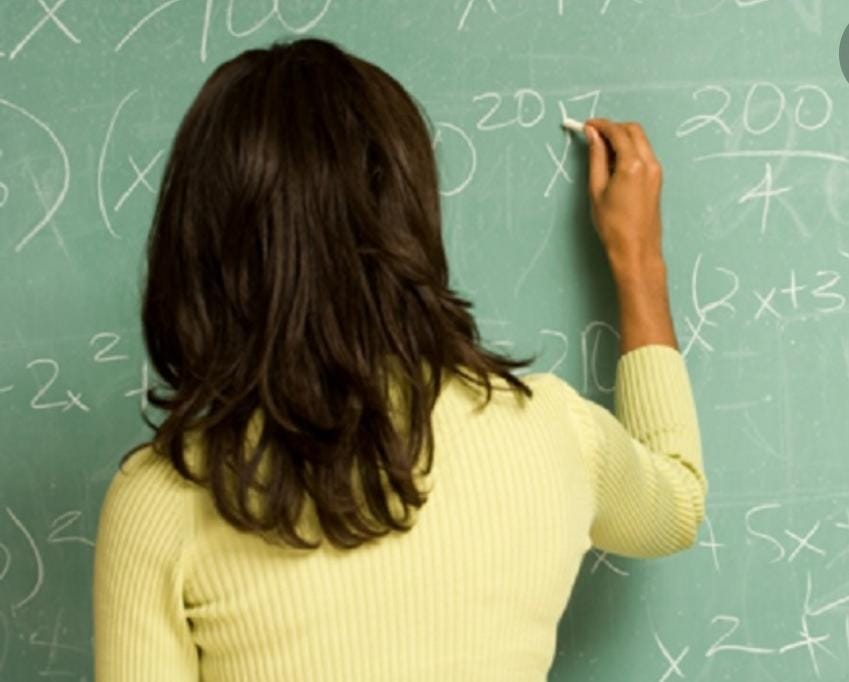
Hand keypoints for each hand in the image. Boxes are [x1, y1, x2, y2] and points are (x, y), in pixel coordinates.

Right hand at [584, 118, 664, 278]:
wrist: (636, 248)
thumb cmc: (614, 225)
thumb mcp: (597, 189)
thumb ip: (596, 157)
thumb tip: (592, 136)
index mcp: (633, 165)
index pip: (617, 132)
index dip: (601, 125)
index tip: (587, 126)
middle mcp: (649, 163)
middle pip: (633, 130)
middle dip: (613, 128)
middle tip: (594, 135)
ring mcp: (656, 170)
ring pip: (640, 140)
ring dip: (622, 138)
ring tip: (602, 152)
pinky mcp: (657, 178)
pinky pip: (644, 153)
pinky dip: (629, 150)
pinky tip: (614, 163)